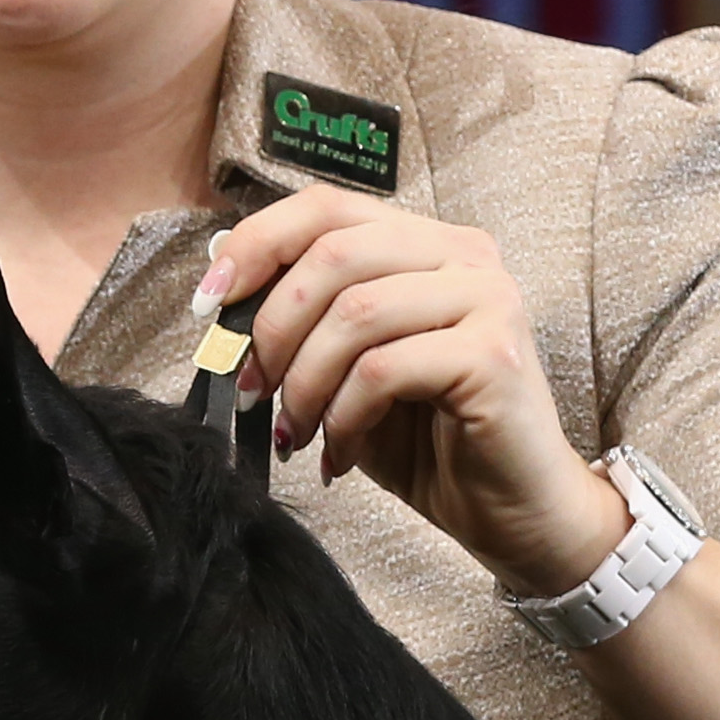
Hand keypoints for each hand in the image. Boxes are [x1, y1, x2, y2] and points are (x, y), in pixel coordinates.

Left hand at [208, 189, 628, 598]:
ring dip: (304, 383)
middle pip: (332, 254)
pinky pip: (383, 369)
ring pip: (354, 313)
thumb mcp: (347, 369)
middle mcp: (464, 255)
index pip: (325, 207)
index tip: (208, 304)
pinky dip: (344, 416)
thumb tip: (222, 273)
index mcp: (426, 243)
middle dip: (272, 329)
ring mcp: (487, 298)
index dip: (255, 246)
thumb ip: (303, 317)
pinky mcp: (494, 353)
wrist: (511, 511)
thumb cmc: (428, 440)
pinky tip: (340, 452)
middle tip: (252, 392)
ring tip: (296, 433)